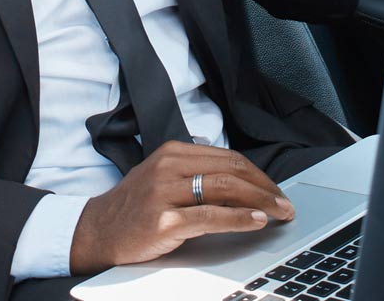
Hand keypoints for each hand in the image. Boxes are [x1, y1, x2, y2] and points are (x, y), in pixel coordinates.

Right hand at [68, 141, 296, 274]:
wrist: (97, 231)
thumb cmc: (134, 207)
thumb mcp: (162, 177)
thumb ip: (194, 171)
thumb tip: (238, 177)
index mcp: (172, 152)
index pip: (228, 158)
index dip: (259, 174)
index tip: (276, 190)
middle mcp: (169, 167)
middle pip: (231, 171)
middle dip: (265, 187)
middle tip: (285, 204)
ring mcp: (164, 193)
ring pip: (224, 190)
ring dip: (260, 202)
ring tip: (279, 213)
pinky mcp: (164, 221)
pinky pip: (210, 217)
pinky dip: (238, 219)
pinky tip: (256, 221)